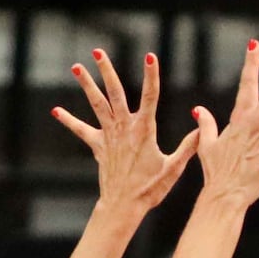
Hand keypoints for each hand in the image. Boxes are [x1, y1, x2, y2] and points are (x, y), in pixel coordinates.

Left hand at [54, 49, 198, 217]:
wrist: (124, 205)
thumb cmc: (151, 189)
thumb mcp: (174, 168)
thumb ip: (189, 147)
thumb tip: (203, 129)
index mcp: (144, 130)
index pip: (151, 97)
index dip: (151, 76)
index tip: (150, 57)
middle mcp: (124, 128)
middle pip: (115, 93)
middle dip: (107, 71)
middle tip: (98, 52)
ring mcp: (108, 136)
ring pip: (97, 104)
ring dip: (87, 85)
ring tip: (77, 66)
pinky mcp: (98, 147)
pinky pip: (81, 130)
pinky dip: (69, 120)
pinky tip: (55, 111)